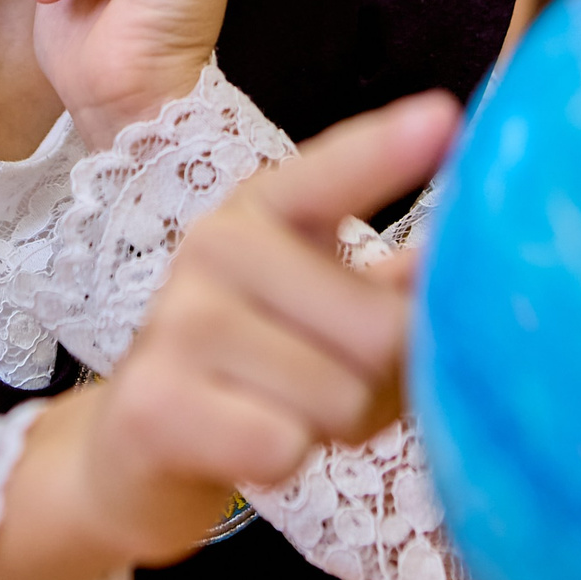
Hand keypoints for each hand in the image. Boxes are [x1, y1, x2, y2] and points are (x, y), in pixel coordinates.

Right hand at [0, 93, 459, 579]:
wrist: (136, 448)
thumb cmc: (257, 374)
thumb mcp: (322, 313)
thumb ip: (389, 287)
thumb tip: (444, 263)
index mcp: (262, 210)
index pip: (330, 173)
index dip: (387, 151)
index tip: (445, 116)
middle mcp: (214, 246)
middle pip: (381, 329)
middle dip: (380, 381)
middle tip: (328, 384)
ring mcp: (179, 320)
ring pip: (339, 398)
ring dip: (330, 428)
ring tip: (282, 413)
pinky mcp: (156, 402)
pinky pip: (283, 446)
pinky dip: (283, 463)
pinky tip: (243, 444)